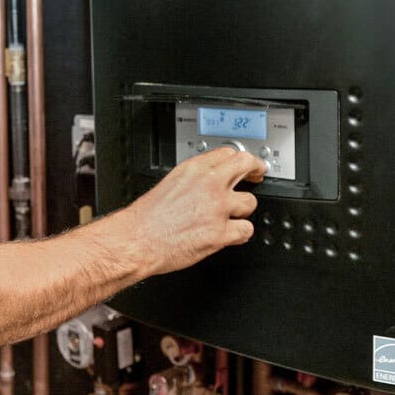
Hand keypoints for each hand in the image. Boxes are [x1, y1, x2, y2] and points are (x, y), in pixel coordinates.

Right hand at [121, 147, 265, 277]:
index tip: (243, 165)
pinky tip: (231, 234)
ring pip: (250, 203)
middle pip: (246, 165)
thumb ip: (192, 180)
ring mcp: (217, 209)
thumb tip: (208, 181)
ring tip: (231, 216)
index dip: (239, 160)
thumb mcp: (168, 184)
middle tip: (257, 175)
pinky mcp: (220, 234)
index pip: (227, 154)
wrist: (137, 240)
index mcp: (193, 170)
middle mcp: (208, 185)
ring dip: (243, 211)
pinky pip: (246, 231)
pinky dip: (240, 234)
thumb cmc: (146, 218)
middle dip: (256, 170)